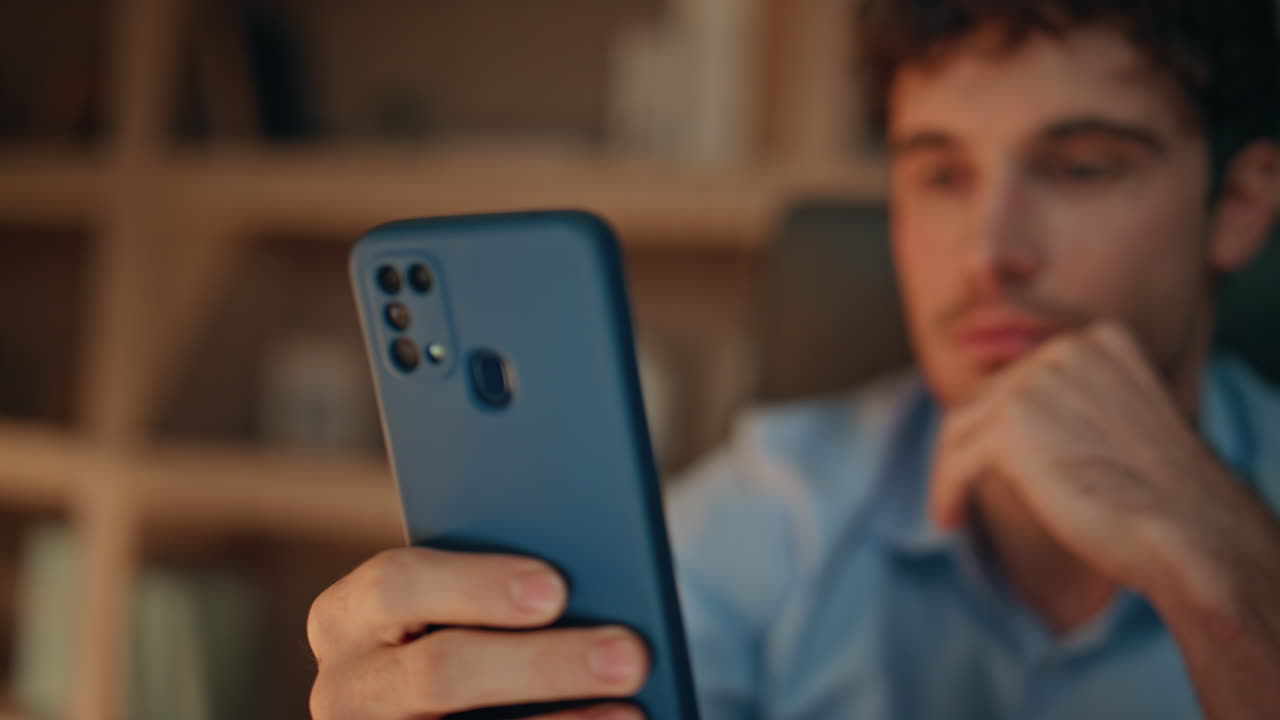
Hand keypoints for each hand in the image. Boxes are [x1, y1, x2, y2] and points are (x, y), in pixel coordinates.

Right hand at [308, 547, 648, 718]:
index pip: (397, 583)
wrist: (429, 699)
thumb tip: (591, 578)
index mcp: (347, 616)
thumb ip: (495, 587)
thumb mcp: (450, 606)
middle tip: (628, 654)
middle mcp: (345, 687)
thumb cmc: (459, 630)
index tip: (556, 589)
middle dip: (541, 663)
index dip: (477, 584)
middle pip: (439, 672)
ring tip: (631, 711)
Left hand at [929, 322, 1252, 594]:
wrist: (1189, 530)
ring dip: (949, 472)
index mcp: (1098, 340)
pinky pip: (955, 459)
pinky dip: (946, 491)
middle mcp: (1066, 348)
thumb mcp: (1115, 425)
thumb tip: (991, 413)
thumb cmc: (1161, 495)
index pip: (1020, 374)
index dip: (995, 421)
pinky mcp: (1011, 425)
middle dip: (970, 448)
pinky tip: (949, 520)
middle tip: (960, 488)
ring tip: (951, 510)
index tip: (979, 457)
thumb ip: (1065, 404)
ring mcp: (1036, 381)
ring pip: (961, 427)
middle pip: (985, 397)